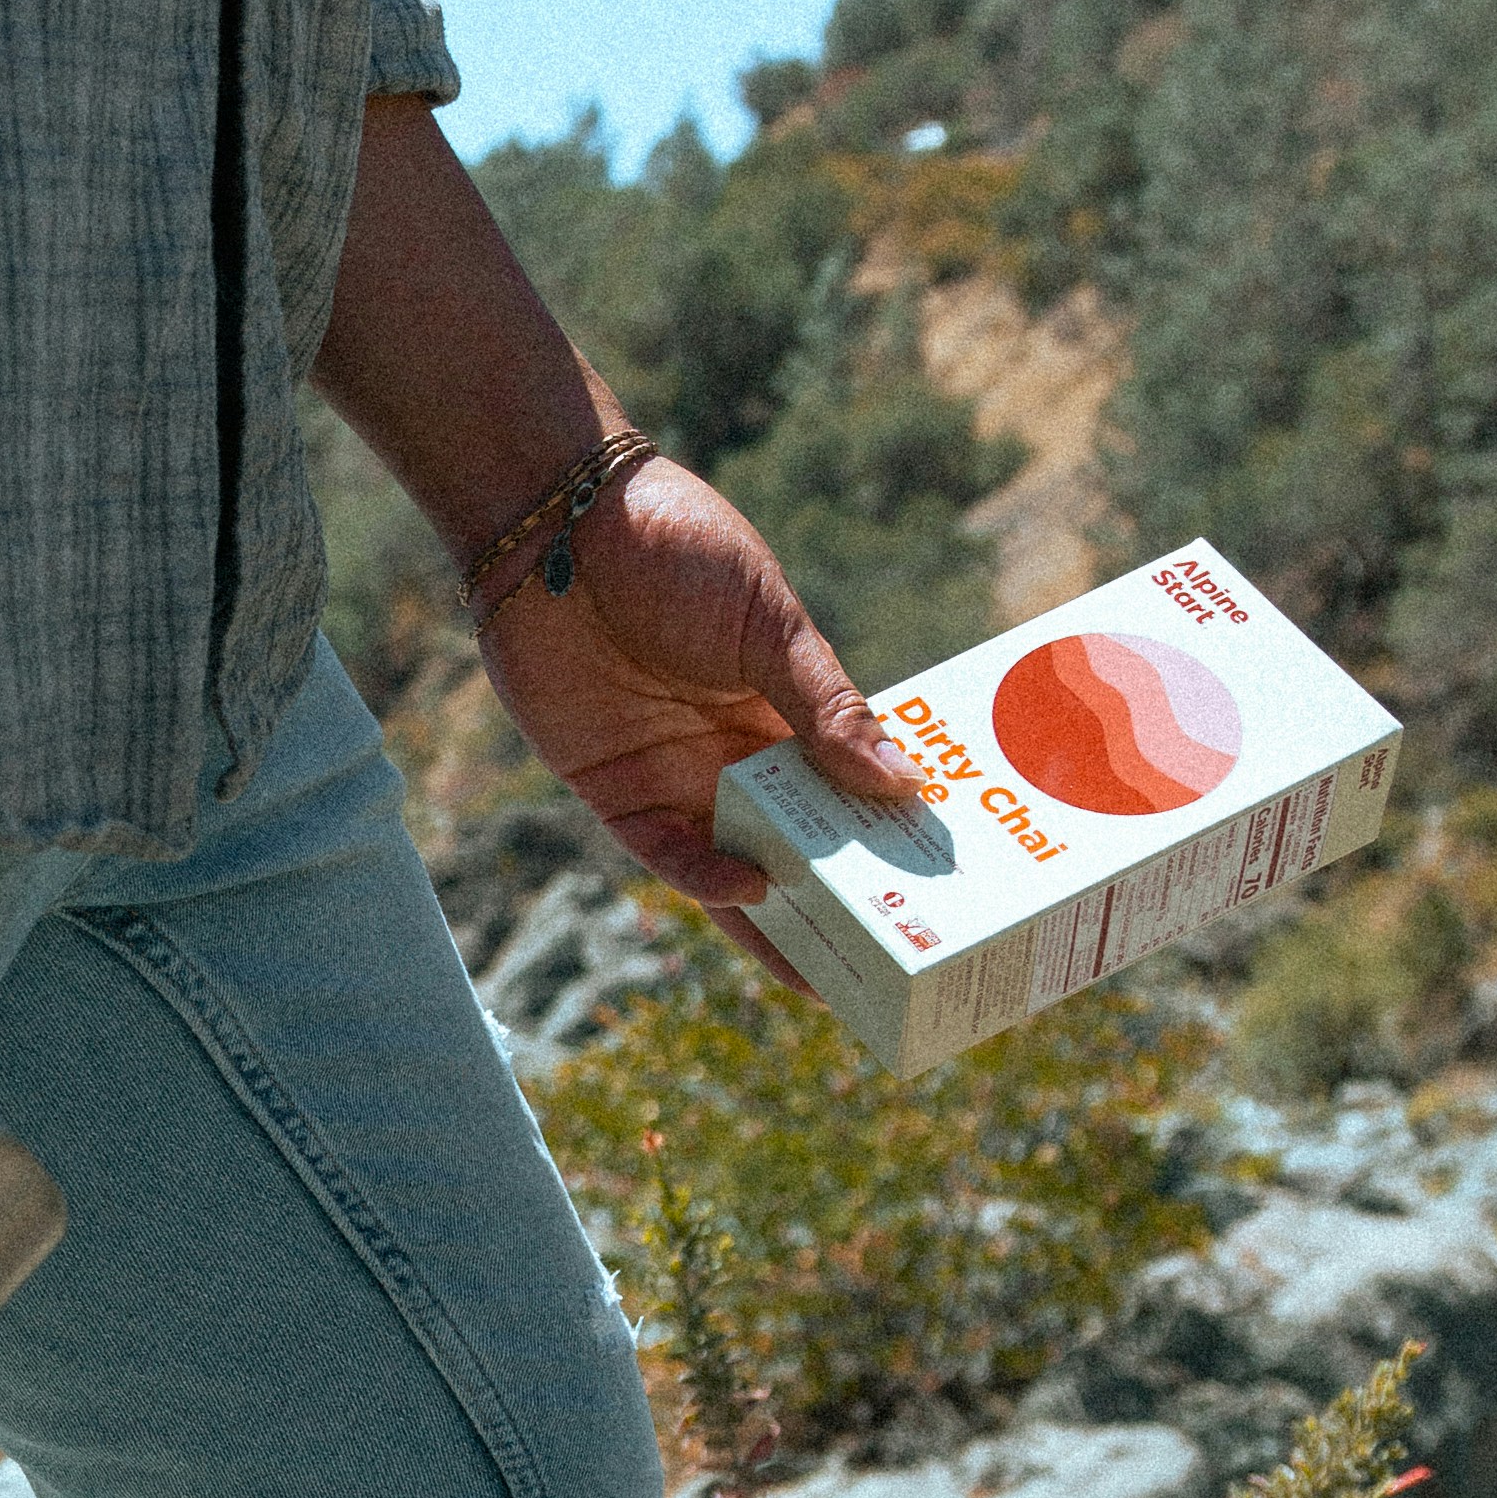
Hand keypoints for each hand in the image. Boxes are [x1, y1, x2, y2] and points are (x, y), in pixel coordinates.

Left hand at [471, 454, 925, 958]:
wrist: (560, 521)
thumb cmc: (674, 546)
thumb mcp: (770, 623)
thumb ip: (828, 707)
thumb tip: (905, 785)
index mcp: (783, 709)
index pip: (844, 789)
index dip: (883, 838)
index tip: (936, 885)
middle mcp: (732, 753)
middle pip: (794, 843)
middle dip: (836, 901)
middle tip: (890, 960)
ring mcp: (674, 775)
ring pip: (733, 867)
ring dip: (774, 922)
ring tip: (824, 976)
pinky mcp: (613, 790)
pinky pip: (665, 853)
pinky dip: (705, 877)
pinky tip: (749, 894)